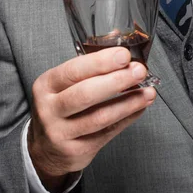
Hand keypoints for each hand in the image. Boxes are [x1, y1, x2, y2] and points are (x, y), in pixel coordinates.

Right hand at [28, 48, 155, 192]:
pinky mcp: (76, 151)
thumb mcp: (64, 82)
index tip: (124, 55)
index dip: (101, 62)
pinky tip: (139, 107)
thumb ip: (91, 63)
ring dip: (128, 103)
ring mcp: (61, 133)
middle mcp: (49, 110)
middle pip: (85, 94)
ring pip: (100, 117)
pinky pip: (108, 133)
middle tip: (139, 71)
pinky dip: (127, 118)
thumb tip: (118, 42)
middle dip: (117, 80)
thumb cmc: (60, 105)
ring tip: (147, 92)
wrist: (47, 148)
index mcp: (46, 85)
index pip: (73, 71)